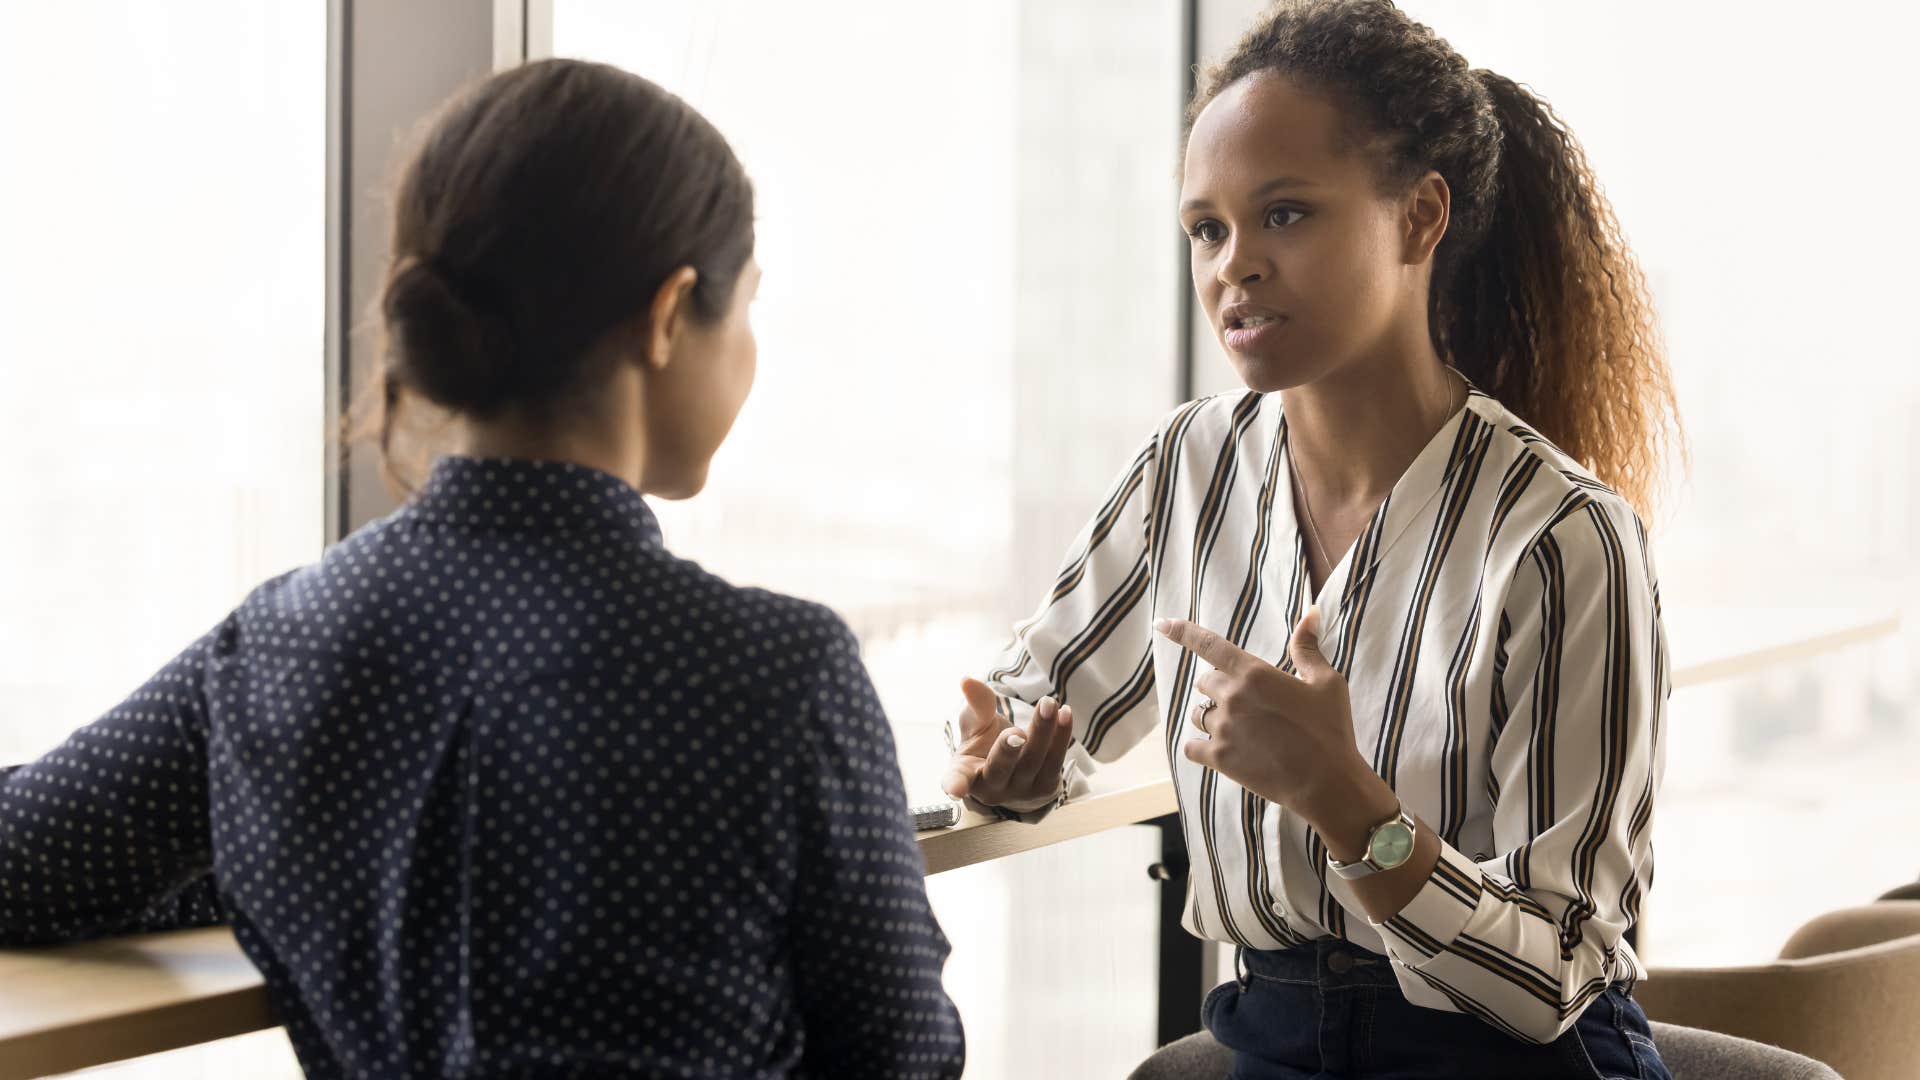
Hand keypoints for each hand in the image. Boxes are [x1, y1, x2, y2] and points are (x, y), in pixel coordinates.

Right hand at [940, 677, 1074, 811]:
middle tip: (1017, 731)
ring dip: (1043, 731)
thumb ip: (976, 704)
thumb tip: (968, 680)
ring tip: (1049, 703)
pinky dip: (1061, 736)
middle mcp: (992, 788)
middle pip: (1000, 768)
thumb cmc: (987, 742)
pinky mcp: (1045, 788)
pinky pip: (1055, 761)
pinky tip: (1065, 713)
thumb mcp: (978, 723)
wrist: (1017, 766)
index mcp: (966, 772)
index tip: (955, 789)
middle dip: (1008, 750)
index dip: (955, 783)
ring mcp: (1020, 791)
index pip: (958, 778)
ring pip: (1032, 761)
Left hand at [1155, 607, 1378, 833]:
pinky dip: (1199, 747)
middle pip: (1205, 682)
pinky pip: (1191, 746)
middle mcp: (1232, 697)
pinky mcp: (1219, 758)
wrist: (1327, 783)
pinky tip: (1216, 750)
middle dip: (1219, 687)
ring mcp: (1223, 729)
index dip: (1182, 631)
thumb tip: (1311, 612)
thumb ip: (1308, 648)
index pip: (1208, 644)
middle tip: (1245, 703)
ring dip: (1210, 716)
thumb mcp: (1326, 683)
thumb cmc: (1330, 730)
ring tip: (1238, 729)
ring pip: (1198, 714)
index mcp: (1254, 673)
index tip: (1162, 624)